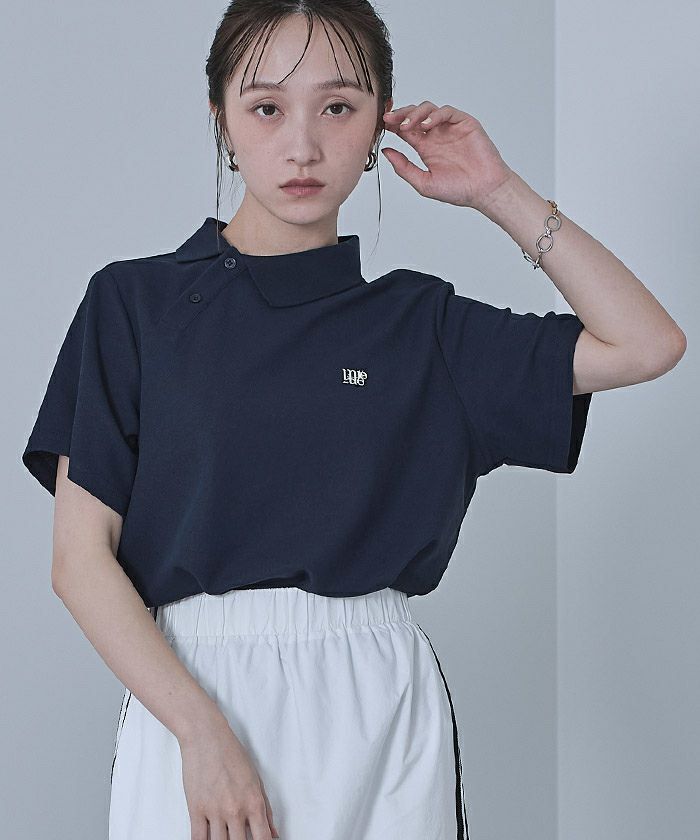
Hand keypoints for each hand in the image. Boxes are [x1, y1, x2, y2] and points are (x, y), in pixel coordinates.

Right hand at [179, 715, 279, 839]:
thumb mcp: (256, 779)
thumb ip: (266, 809)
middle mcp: (236, 809)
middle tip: (239, 837)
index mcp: (254, 802)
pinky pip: (198, 839)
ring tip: (225, 837)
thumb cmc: (232, 754)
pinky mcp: (196, 809)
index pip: (263, 839)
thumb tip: (274, 834)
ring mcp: (215, 811)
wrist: (206, 736)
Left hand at [381, 101, 514, 211]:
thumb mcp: (424, 183)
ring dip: (414, 114)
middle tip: (389, 120)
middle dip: (400, 115)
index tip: (382, 126)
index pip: (405, 130)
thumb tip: (386, 152)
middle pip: (413, 116)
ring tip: (406, 125)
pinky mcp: (464, 123)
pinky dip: (435, 115)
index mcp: (425, 148)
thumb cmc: (458, 190)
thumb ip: (404, 168)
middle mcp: (436, 135)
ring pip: (428, 109)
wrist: (484, 190)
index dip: (393, 125)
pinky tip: (426, 126)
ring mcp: (450, 128)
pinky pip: (447, 112)